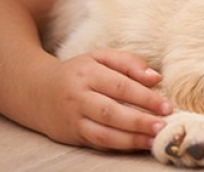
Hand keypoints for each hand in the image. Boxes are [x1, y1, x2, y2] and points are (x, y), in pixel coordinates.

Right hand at [35, 49, 172, 150]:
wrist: (36, 91)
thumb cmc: (79, 72)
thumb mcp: (100, 57)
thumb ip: (129, 63)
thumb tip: (155, 78)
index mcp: (88, 73)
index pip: (120, 86)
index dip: (145, 97)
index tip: (166, 106)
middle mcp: (78, 97)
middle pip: (111, 112)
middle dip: (139, 121)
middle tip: (163, 126)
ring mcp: (74, 118)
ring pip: (103, 133)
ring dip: (131, 139)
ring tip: (154, 140)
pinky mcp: (72, 135)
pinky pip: (98, 143)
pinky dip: (119, 146)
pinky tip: (138, 144)